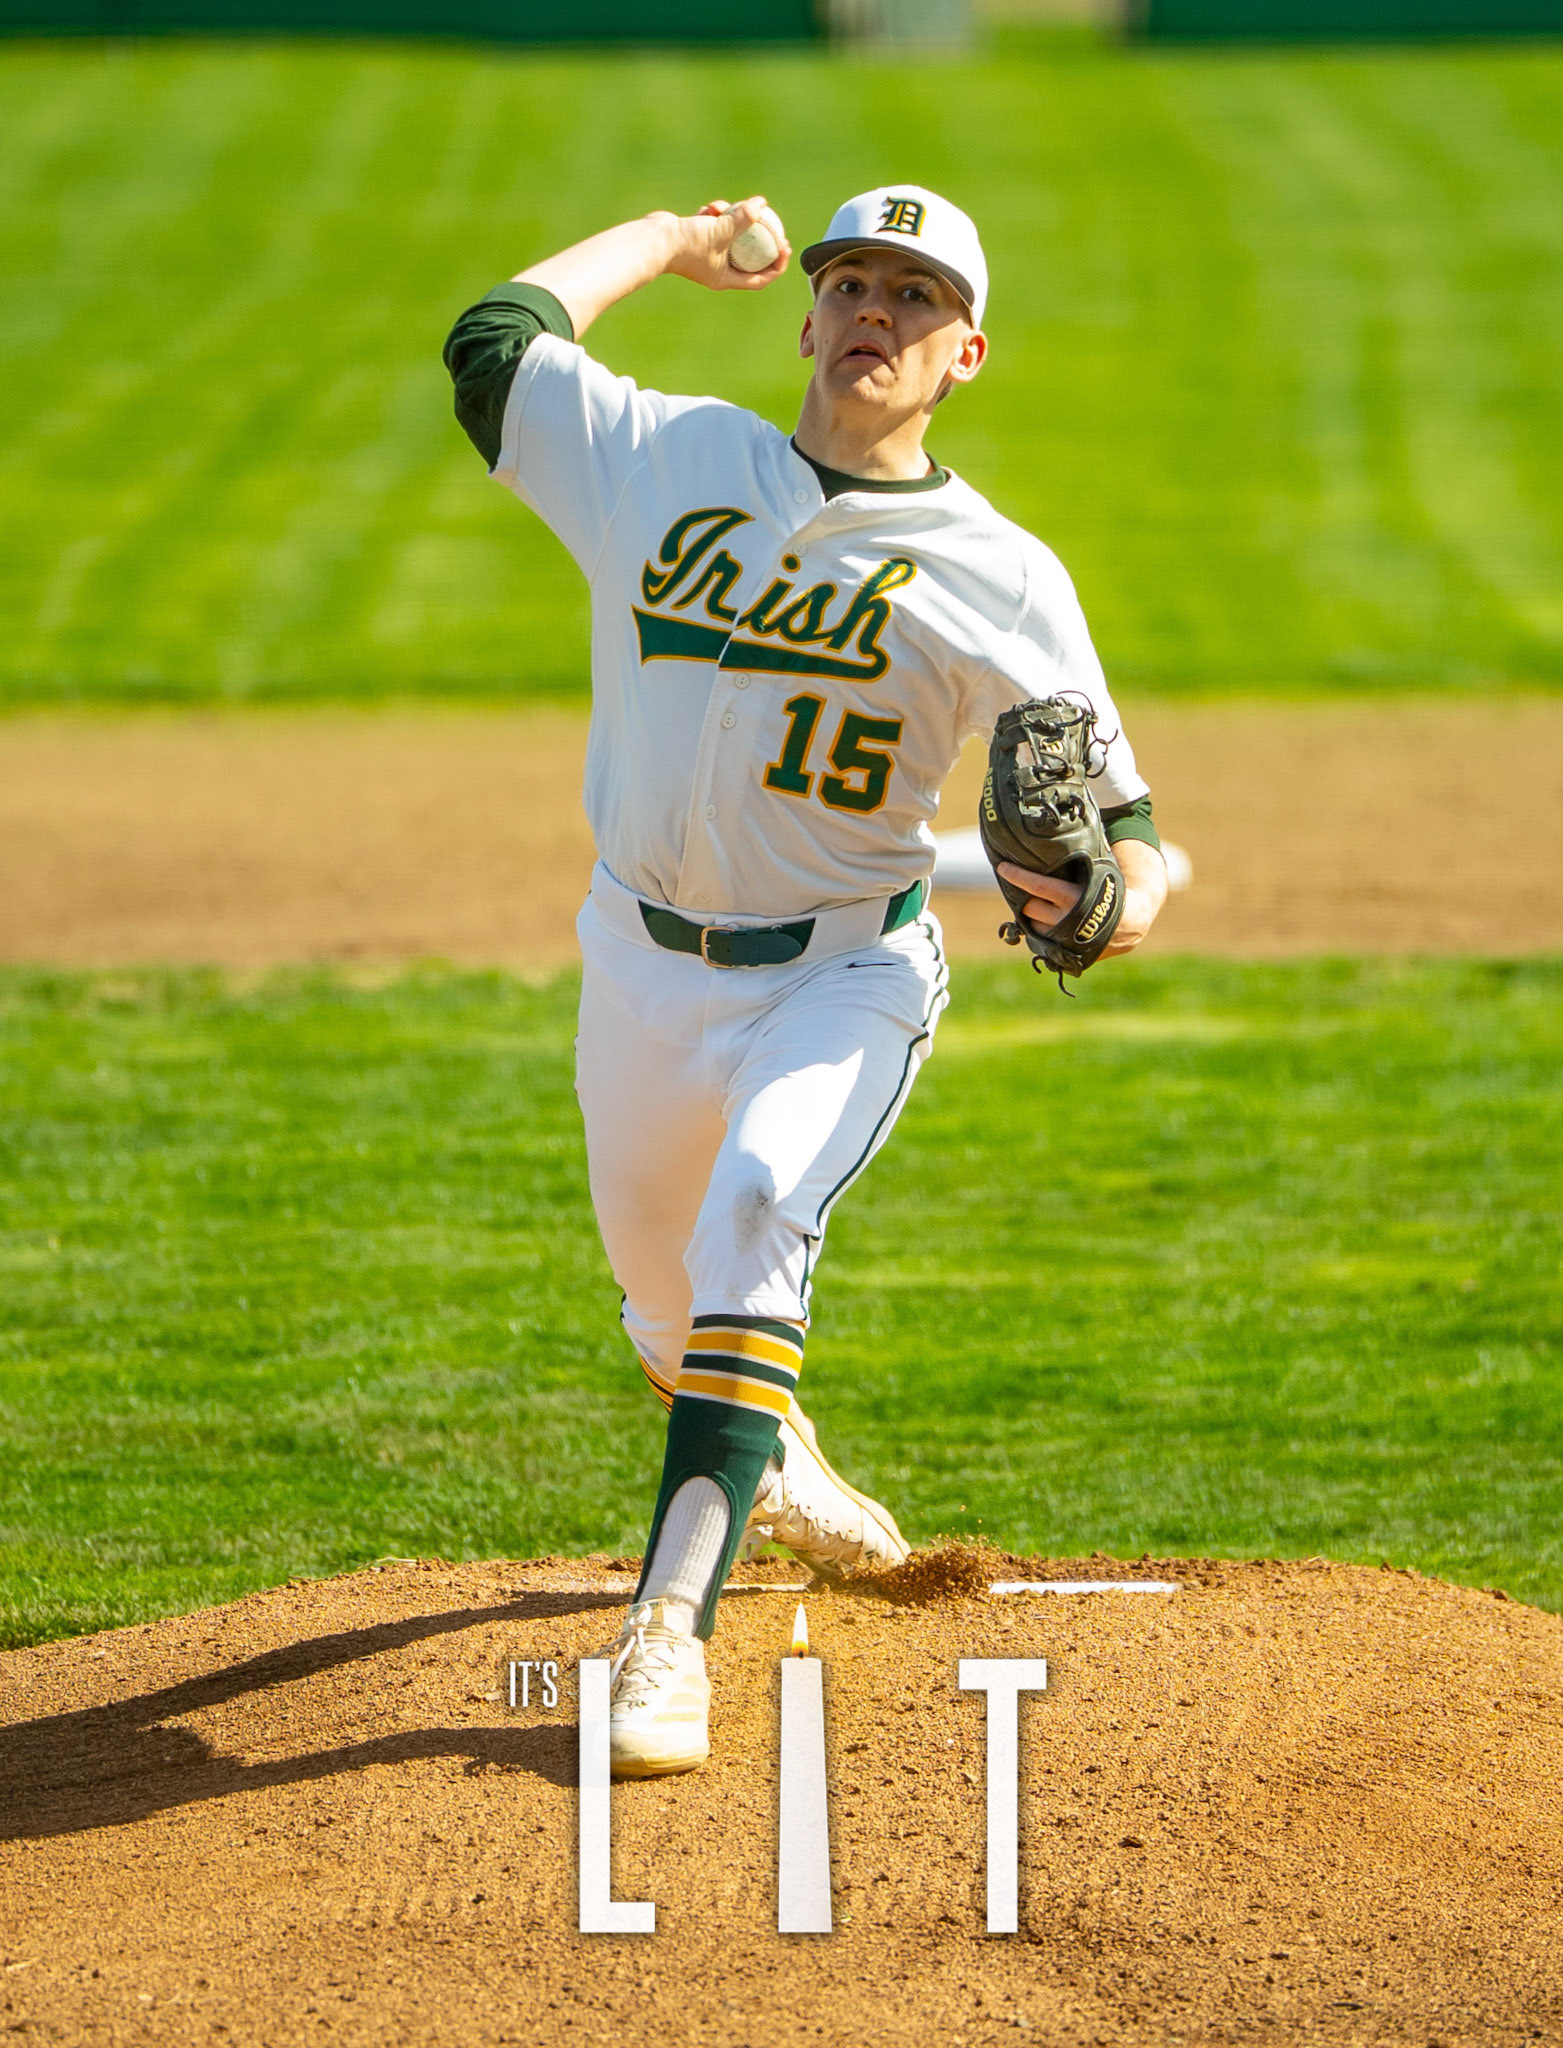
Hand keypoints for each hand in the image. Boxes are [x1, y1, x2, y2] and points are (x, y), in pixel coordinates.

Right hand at [662, 197, 790, 292]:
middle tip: (774, 225)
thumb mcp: (719, 230)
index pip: (760, 278)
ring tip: (725, 207)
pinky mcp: (698, 237)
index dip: (776, 265)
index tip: (785, 247)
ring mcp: (707, 253)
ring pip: (731, 235)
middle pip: (748, 256)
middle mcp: (718, 269)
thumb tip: (761, 205)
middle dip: (761, 240)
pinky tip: (709, 207)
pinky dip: (715, 214)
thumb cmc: (686, 243)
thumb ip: (741, 219)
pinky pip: (715, 225)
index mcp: (725, 279)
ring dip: (732, 218)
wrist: (653, 239)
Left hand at [996, 840, 1167, 958]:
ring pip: (1033, 925)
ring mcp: (1064, 939)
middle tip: (1028, 890)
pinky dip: (1041, 931)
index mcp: (1072, 897)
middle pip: (1029, 907)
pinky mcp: (1064, 951)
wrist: (1131, 922)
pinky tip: (1047, 921)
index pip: (1037, 886)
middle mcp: (1066, 919)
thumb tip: (1073, 818)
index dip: (1018, 876)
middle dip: (1026, 898)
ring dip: (1033, 916)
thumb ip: (1085, 852)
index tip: (1002, 867)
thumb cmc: (1111, 889)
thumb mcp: (1100, 868)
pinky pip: (1041, 941)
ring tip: (1040, 906)